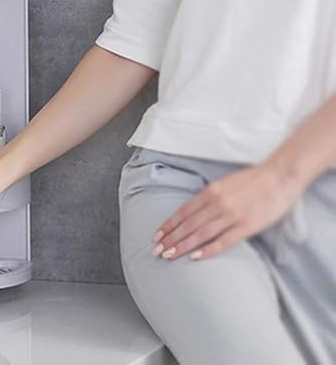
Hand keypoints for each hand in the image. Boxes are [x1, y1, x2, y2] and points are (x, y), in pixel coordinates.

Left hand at [152, 161, 305, 261]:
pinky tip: (196, 257)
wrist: (279, 177)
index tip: (157, 235)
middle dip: (171, 239)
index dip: (169, 225)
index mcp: (210, 191)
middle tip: (156, 251)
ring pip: (201, 233)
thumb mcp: (224, 184)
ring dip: (183, 245)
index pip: (184, 212)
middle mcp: (217, 203)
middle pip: (189, 224)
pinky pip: (224, 241)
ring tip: (169, 255)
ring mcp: (232, 215)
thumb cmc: (252, 180)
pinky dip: (209, 249)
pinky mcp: (247, 226)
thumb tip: (194, 212)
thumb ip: (209, 197)